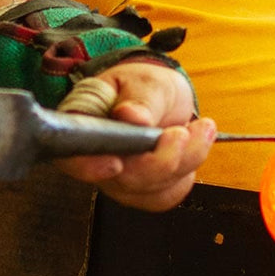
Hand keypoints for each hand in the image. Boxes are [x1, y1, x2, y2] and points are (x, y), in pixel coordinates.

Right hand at [57, 60, 214, 211]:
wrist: (160, 98)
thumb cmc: (143, 85)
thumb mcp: (145, 81)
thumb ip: (139, 98)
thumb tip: (130, 115)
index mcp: (82, 127)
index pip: (73, 157)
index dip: (89, 166)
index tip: (116, 163)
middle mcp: (95, 160)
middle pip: (122, 180)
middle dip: (161, 159)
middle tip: (182, 132)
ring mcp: (118, 180)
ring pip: (150, 189)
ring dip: (184, 160)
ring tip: (201, 127)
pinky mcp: (143, 191)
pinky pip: (167, 194)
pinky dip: (188, 170)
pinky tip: (195, 146)